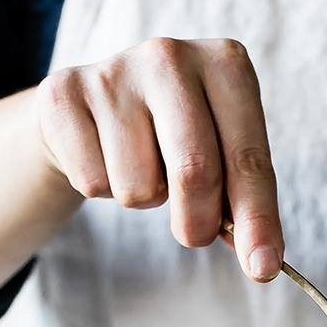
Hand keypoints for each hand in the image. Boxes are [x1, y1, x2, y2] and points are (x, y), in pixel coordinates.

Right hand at [37, 38, 282, 281]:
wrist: (93, 109)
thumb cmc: (173, 138)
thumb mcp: (220, 157)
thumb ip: (243, 205)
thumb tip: (261, 262)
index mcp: (225, 65)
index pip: (248, 159)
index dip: (257, 221)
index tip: (263, 268)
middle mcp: (171, 58)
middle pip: (195, 172)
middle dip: (197, 223)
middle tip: (193, 233)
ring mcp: (114, 71)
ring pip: (138, 186)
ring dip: (144, 198)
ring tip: (141, 166)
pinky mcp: (64, 93)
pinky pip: (94, 182)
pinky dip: (104, 188)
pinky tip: (105, 156)